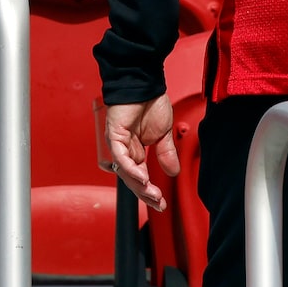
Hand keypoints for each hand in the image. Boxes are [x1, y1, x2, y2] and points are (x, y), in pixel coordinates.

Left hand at [96, 96, 180, 211]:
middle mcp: (124, 149)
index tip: (161, 203)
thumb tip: (173, 171)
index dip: (149, 191)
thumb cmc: (151, 103)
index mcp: (134, 150)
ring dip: (139, 184)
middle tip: (157, 202)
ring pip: (124, 171)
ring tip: (152, 193)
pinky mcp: (114, 134)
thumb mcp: (163, 134)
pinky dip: (130, 168)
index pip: (139, 177)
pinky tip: (142, 177)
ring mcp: (117, 142)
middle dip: (144, 193)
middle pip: (130, 179)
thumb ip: (165, 153)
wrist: (146, 83)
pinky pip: (120, 156)